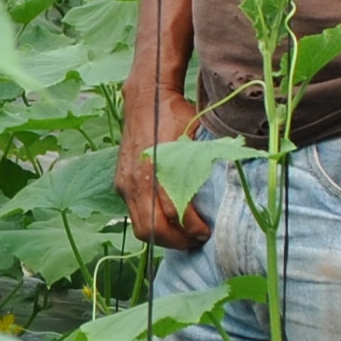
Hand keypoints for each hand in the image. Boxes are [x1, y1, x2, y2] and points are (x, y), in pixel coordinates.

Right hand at [117, 73, 211, 248]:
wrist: (146, 99)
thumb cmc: (175, 116)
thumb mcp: (195, 140)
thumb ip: (202, 168)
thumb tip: (219, 197)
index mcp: (159, 169)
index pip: (175, 212)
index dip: (192, 228)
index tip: (207, 232)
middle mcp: (137, 180)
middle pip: (153, 228)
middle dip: (176, 241)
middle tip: (195, 241)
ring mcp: (125, 183)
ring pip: (140, 227)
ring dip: (162, 238)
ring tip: (182, 237)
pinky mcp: (121, 183)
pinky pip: (133, 214)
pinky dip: (151, 224)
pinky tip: (167, 223)